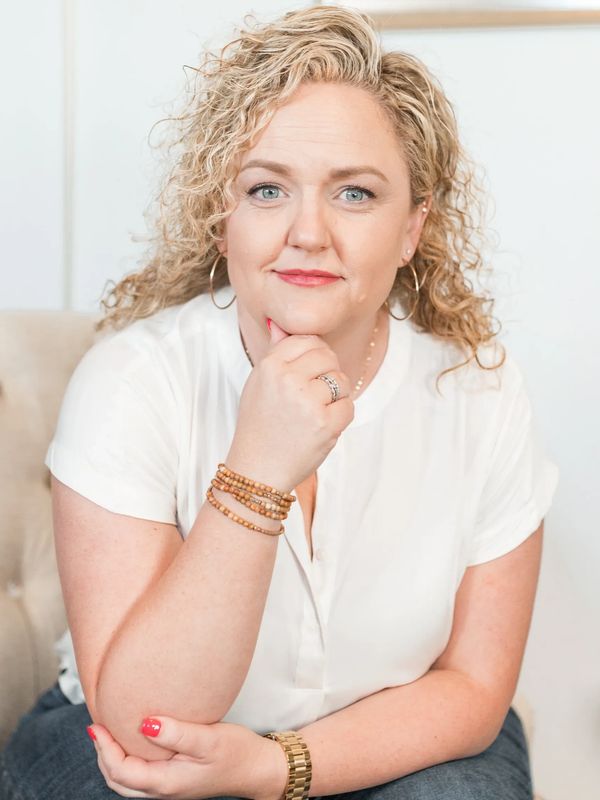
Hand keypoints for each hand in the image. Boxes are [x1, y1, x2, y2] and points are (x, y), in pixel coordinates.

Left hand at [87, 716, 287, 799]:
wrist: (258, 769)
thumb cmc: (237, 753)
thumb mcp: (209, 739)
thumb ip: (176, 733)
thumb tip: (144, 724)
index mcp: (167, 782)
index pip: (121, 771)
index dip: (104, 749)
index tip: (97, 724)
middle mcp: (164, 789)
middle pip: (119, 780)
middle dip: (102, 755)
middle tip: (97, 726)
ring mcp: (169, 786)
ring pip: (128, 780)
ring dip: (113, 758)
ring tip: (108, 732)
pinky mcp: (176, 779)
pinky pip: (141, 774)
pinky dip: (128, 759)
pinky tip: (134, 739)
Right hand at [228, 317, 354, 491]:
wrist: (257, 469)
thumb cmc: (258, 426)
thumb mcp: (257, 384)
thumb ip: (275, 353)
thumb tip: (280, 323)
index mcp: (269, 365)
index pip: (308, 340)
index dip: (314, 356)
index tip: (308, 373)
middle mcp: (287, 379)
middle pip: (328, 356)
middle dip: (327, 372)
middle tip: (314, 394)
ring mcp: (307, 401)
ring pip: (341, 380)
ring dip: (336, 396)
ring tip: (316, 412)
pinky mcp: (325, 423)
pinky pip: (349, 406)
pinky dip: (340, 417)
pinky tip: (321, 426)